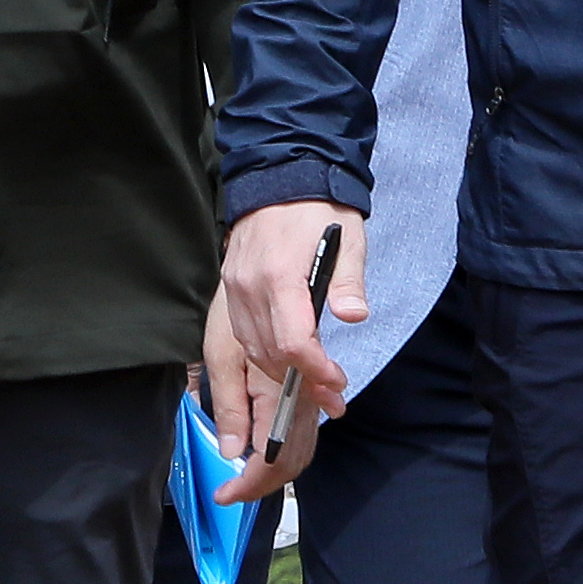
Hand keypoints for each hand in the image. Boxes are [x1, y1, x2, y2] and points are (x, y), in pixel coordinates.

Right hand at [203, 202, 360, 495]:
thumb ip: (348, 281)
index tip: (337, 387)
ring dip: (276, 381)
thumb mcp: (348, 239)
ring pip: (248, 353)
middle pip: (268, 356)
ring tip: (310, 397)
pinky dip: (255, 365)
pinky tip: (276, 376)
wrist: (278, 180)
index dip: (315, 371)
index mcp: (278, 276)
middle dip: (300, 386)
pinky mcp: (227, 295)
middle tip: (334, 403)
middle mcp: (248, 289)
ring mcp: (232, 293)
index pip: (292, 339)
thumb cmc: (318, 212)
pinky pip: (236, 342)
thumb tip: (355, 314)